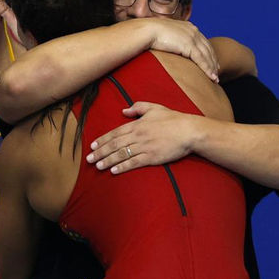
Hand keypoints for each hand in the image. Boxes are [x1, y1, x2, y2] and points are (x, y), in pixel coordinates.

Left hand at [86, 102, 201, 173]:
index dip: (102, 139)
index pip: (115, 133)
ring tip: (98, 166)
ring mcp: (144, 147)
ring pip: (121, 155)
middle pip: (114, 145)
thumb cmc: (173, 119)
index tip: (92, 145)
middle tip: (89, 159)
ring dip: (108, 160)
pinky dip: (122, 166)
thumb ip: (137, 107)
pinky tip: (114, 170)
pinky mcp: (152, 157)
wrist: (189, 131)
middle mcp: (138, 136)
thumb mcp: (154, 108)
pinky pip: (134, 162)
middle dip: (100, 152)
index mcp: (137, 124)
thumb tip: (123, 110)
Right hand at [142, 19, 217, 82]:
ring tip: (215, 78)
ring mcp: (192, 37)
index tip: (212, 62)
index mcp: (188, 27)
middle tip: (216, 72)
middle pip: (208, 48)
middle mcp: (193, 31)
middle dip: (213, 61)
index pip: (202, 41)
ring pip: (207, 55)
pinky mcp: (189, 45)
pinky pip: (201, 59)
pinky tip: (211, 77)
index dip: (208, 52)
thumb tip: (168, 46)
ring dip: (212, 68)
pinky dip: (207, 69)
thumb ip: (172, 39)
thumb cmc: (150, 34)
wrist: (146, 31)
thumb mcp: (165, 35)